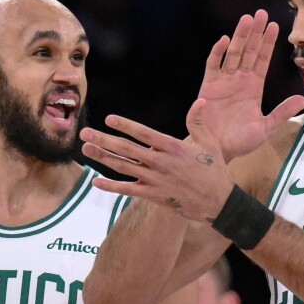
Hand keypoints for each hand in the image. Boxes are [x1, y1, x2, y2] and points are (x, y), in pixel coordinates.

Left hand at [81, 104, 234, 222]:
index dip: (126, 126)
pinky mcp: (154, 195)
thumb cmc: (214, 171)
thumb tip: (201, 101)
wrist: (218, 202)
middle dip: (104, 140)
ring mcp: (155, 180)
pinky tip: (96, 181)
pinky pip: (128, 190)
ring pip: (124, 168)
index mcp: (173, 147)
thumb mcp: (210, 144)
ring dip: (103, 158)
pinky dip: (111, 187)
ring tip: (86, 150)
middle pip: (127, 150)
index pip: (144, 134)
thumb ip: (198, 122)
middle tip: (85, 133)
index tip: (109, 119)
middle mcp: (161, 163)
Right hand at [195, 10, 303, 160]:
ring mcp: (223, 82)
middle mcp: (238, 80)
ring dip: (239, 36)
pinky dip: (218, 53)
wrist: (217, 151)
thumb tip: (303, 100)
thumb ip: (282, 113)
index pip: (262, 60)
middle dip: (254, 32)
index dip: (267, 43)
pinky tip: (225, 40)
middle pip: (248, 51)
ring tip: (247, 19)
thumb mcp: (266, 127)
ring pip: (233, 53)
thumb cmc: (239, 141)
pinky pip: (213, 66)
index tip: (275, 25)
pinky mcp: (208, 87)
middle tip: (261, 13)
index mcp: (253, 87)